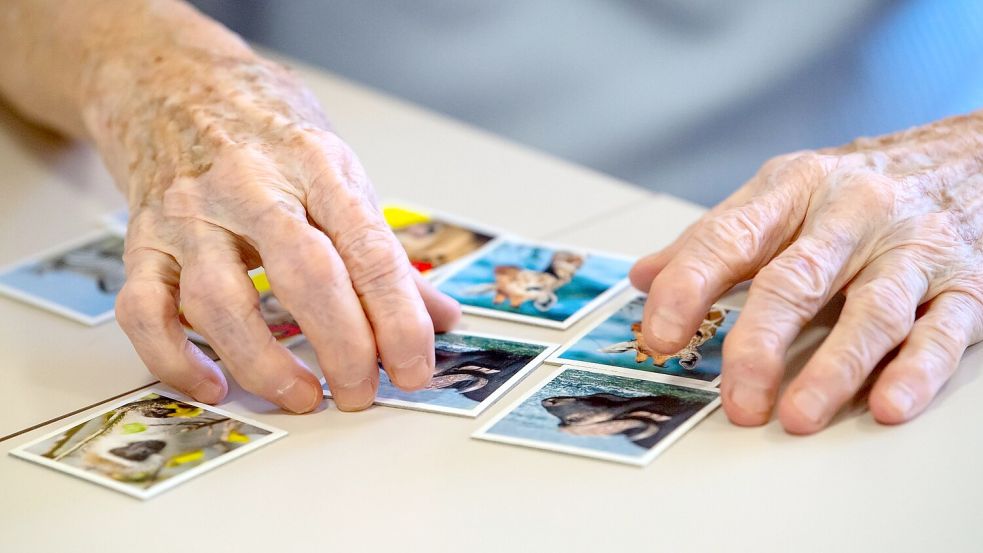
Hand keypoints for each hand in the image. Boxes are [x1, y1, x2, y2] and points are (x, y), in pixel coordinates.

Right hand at [92, 47, 459, 411]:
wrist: (171, 82)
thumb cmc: (265, 130)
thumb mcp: (337, 171)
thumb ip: (382, 248)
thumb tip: (439, 316)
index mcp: (315, 166)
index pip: (369, 251)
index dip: (398, 319)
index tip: (414, 368)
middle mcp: (250, 187)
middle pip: (305, 275)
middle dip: (343, 346)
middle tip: (363, 393)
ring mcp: (189, 215)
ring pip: (220, 302)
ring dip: (265, 363)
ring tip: (304, 396)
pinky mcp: (142, 241)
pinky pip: (145, 311)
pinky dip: (174, 359)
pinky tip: (214, 385)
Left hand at [630, 114, 982, 432]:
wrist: (967, 158)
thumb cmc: (857, 187)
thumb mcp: (779, 194)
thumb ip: (713, 239)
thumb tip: (644, 278)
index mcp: (794, 189)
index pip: (729, 237)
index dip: (688, 286)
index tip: (659, 335)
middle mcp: (853, 214)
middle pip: (797, 280)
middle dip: (760, 342)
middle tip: (736, 397)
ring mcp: (912, 249)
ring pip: (871, 311)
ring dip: (834, 369)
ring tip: (798, 415)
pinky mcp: (966, 285)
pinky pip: (941, 331)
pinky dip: (914, 371)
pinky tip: (887, 404)